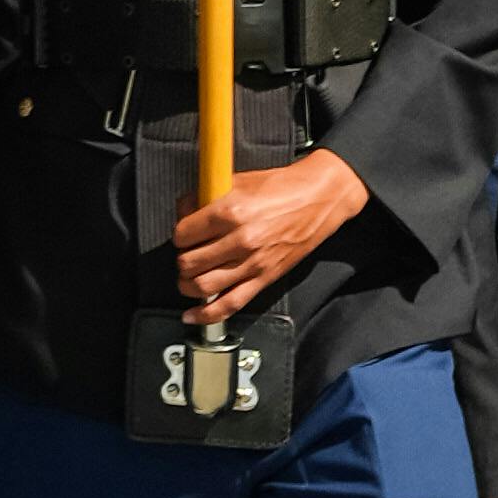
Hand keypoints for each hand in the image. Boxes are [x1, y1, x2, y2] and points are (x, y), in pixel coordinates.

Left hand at [168, 147, 366, 324]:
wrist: (319, 199)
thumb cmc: (282, 187)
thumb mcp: (239, 181)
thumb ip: (207, 196)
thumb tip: (184, 209)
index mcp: (230, 211)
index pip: (184, 234)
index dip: (178, 235)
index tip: (182, 234)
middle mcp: (239, 240)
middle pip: (189, 263)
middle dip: (181, 260)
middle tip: (186, 254)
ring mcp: (252, 263)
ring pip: (202, 287)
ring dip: (187, 286)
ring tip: (188, 278)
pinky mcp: (264, 279)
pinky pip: (230, 304)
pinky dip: (206, 315)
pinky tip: (193, 315)